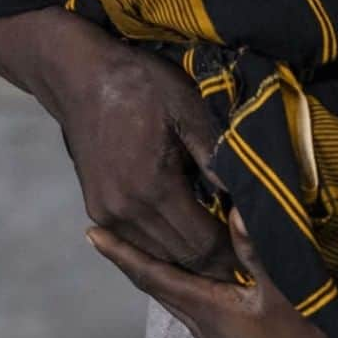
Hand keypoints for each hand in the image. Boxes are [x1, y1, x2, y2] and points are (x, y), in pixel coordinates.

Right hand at [47, 29, 236, 279]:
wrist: (81, 77)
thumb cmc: (141, 85)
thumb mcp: (186, 107)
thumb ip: (213, 153)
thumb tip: (244, 193)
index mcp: (153, 187)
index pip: (201, 244)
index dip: (231, 251)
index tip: (256, 245)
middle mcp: (125, 212)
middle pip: (179, 258)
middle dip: (214, 260)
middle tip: (244, 251)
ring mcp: (106, 214)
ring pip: (157, 255)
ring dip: (188, 256)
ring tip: (220, 241)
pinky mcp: (96, 208)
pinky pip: (137, 242)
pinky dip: (164, 244)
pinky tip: (185, 229)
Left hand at [88, 208, 331, 337]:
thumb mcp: (280, 295)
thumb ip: (256, 254)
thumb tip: (235, 208)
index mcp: (204, 306)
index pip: (152, 275)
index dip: (121, 254)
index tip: (93, 234)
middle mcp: (198, 318)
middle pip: (153, 283)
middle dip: (128, 256)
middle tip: (105, 230)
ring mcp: (209, 328)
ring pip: (169, 291)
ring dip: (149, 266)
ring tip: (137, 240)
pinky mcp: (221, 331)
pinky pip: (186, 297)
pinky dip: (174, 275)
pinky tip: (185, 265)